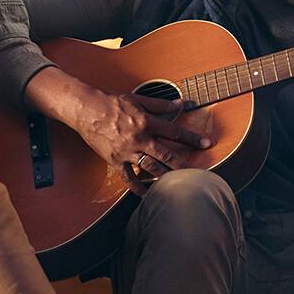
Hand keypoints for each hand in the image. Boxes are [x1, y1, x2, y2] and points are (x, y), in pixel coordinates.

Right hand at [74, 89, 212, 196]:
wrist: (86, 110)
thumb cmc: (112, 103)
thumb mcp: (138, 99)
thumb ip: (161, 104)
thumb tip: (180, 104)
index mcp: (146, 122)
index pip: (174, 131)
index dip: (192, 138)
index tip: (206, 143)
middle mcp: (139, 138)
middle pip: (166, 154)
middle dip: (184, 163)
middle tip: (198, 171)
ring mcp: (127, 151)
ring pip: (151, 167)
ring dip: (166, 176)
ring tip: (179, 182)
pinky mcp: (115, 161)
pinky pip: (129, 178)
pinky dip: (138, 187)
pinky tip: (147, 194)